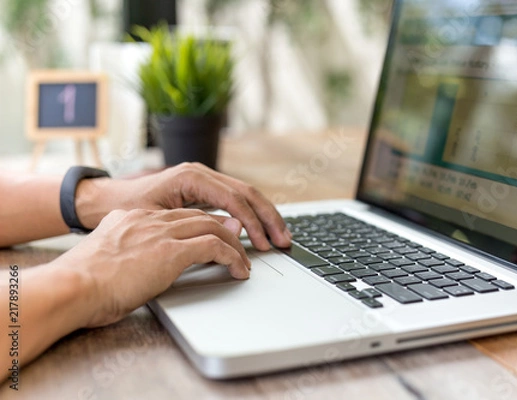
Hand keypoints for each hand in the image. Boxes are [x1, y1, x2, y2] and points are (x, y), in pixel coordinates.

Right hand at [51, 208, 250, 327]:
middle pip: (201, 215)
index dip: (201, 225)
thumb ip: (129, 252)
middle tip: (240, 244)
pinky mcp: (170, 250)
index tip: (215, 235)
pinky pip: (214, 246)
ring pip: (213, 226)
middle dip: (226, 229)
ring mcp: (160, 231)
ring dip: (234, 244)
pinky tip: (238, 269)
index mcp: (132, 218)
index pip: (178, 215)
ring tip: (244, 260)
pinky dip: (232, 257)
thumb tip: (148, 264)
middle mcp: (149, 218)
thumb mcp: (108, 259)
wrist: (71, 288)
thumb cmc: (82, 284)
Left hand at [76, 163, 291, 250]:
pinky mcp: (204, 190)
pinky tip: (262, 229)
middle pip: (247, 192)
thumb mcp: (157, 218)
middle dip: (269, 217)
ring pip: (246, 194)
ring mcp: (204, 179)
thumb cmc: (125, 210)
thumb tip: (235, 226)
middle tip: (284, 241)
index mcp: (191, 177)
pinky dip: (253, 214)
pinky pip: (236, 199)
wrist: (104, 202)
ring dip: (265, 215)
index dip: (254, 222)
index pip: (234, 199)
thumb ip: (197, 222)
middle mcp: (201, 173)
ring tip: (281, 236)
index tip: (265, 244)